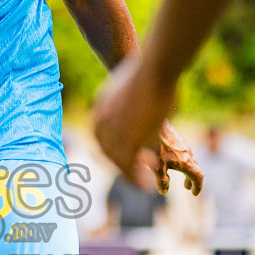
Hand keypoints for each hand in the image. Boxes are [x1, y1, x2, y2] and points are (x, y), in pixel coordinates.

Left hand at [92, 56, 175, 181]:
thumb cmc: (151, 69)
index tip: (122, 158)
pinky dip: (135, 178)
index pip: (101, 133)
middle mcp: (100, 121)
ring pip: (117, 160)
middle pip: (105, 149)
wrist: (154, 68)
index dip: (112, 147)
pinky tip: (145, 186)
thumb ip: (131, 95)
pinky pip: (128, 166)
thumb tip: (140, 93)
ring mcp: (112, 132)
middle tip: (132, 174)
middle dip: (119, 162)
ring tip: (141, 184)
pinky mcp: (126, 141)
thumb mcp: (132, 82)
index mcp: (101, 105)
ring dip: (129, 173)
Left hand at [153, 120, 202, 195]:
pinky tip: (169, 158)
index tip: (194, 193)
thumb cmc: (155, 144)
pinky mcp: (176, 137)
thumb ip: (161, 180)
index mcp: (186, 162)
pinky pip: (183, 151)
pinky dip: (181, 159)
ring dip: (186, 169)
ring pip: (189, 158)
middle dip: (192, 179)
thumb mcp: (157, 166)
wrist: (153, 119)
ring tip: (178, 173)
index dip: (198, 186)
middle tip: (187, 187)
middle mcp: (187, 152)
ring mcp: (182, 144)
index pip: (198, 176)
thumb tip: (164, 191)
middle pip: (195, 168)